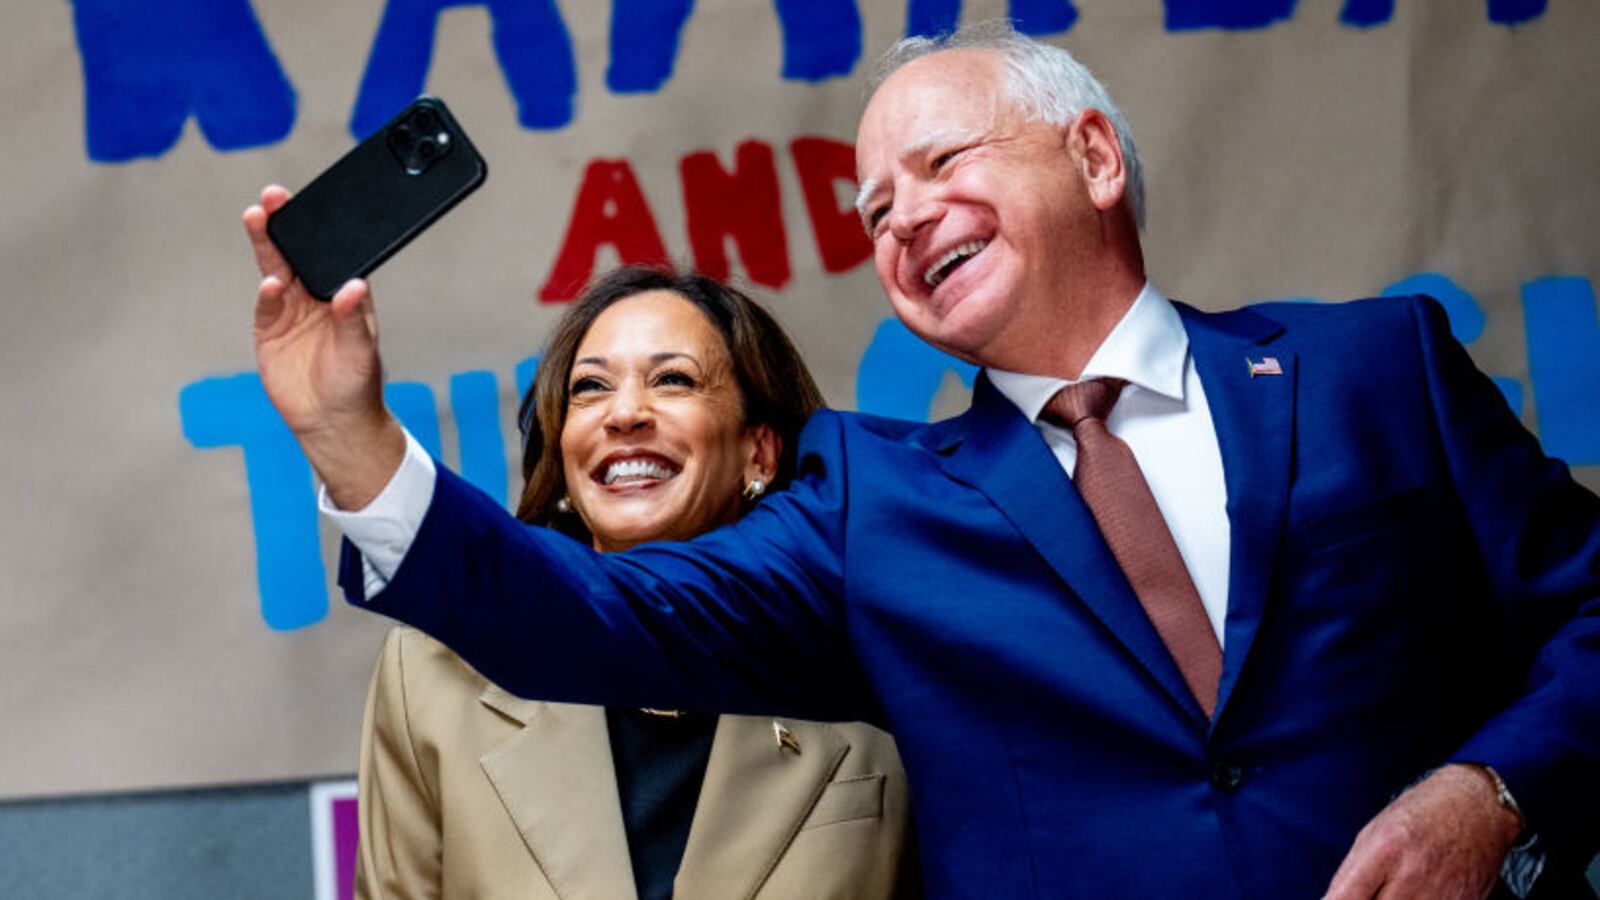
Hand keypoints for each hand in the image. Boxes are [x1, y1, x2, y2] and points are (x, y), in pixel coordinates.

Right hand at [245, 185, 404, 509]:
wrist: (332, 421)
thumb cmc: (356, 383)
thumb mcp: (362, 350)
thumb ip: (353, 319)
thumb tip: (353, 287)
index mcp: (342, 292)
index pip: (329, 253)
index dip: (319, 229)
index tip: (310, 206)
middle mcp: (314, 295)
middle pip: (296, 253)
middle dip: (284, 224)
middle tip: (273, 198)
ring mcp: (290, 311)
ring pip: (275, 269)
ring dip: (267, 245)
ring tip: (259, 218)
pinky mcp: (270, 331)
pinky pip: (266, 306)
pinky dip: (267, 294)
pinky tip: (270, 282)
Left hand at [1324, 764, 1521, 899]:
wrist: (1480, 808)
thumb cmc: (1420, 815)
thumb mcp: (1374, 833)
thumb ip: (1350, 875)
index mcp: (1385, 849)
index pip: (1345, 898)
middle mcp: (1413, 875)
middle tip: (1370, 891)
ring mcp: (1442, 895)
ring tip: (1392, 889)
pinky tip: (1417, 892)